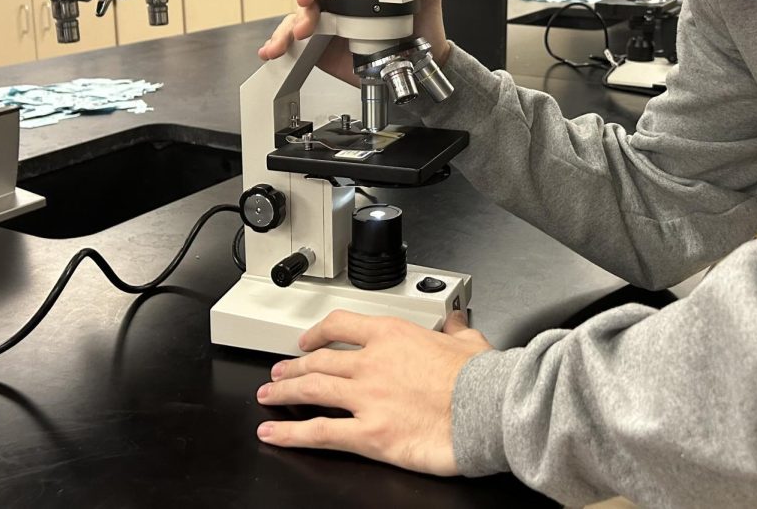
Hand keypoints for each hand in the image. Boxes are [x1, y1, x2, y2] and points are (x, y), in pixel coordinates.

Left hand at [255, 309, 492, 474]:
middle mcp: (372, 363)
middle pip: (318, 361)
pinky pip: (319, 433)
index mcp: (393, 335)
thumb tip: (457, 321)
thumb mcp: (469, 341)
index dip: (317, 332)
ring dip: (284, 391)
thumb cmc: (479, 379)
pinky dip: (290, 434)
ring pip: (310, 391)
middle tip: (280, 370)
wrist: (486, 410)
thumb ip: (456, 329)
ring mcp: (366, 398)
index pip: (341, 325)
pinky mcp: (368, 434)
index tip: (307, 339)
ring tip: (269, 393)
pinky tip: (272, 434)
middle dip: (294, 366)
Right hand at [257, 0, 451, 83]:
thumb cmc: (422, 21)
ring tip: (285, 42)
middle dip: (299, 10)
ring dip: (285, 30)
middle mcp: (337, 4)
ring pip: (295, 22)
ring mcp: (328, 27)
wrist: (424, 60)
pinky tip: (273, 51)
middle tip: (305, 26)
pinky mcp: (323, 50)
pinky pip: (297, 46)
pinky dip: (281, 46)